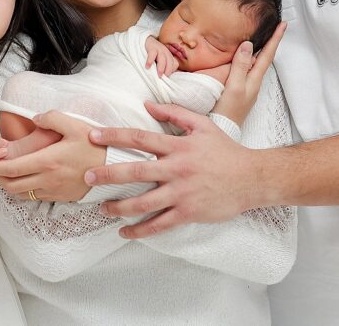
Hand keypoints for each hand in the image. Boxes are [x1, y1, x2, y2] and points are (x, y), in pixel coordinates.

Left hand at [0, 111, 105, 201]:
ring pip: (21, 194)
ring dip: (9, 185)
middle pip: (11, 185)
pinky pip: (35, 197)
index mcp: (47, 162)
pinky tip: (25, 179)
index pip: (12, 168)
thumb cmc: (95, 147)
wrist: (114, 169)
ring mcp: (54, 191)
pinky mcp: (61, 197)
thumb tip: (35, 118)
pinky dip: (24, 190)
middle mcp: (47, 180)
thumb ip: (52, 118)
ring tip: (4, 173)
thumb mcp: (75, 125)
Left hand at [85, 102, 262, 237]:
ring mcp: (182, 193)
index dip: (114, 136)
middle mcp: (177, 169)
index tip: (93, 135)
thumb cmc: (226, 151)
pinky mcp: (188, 212)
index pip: (140, 138)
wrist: (252, 178)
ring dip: (119, 206)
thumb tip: (148, 106)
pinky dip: (140, 230)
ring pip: (144, 202)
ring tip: (103, 208)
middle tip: (87, 175)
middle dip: (108, 174)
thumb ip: (175, 113)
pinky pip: (160, 224)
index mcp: (178, 146)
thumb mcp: (202, 125)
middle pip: (136, 171)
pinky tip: (125, 232)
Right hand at [144, 36, 178, 76]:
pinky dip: (150, 61)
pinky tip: (147, 67)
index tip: (167, 78)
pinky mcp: (152, 47)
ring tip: (159, 75)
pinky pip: (152, 54)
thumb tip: (167, 76)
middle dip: (168, 70)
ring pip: (162, 58)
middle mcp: (166, 52)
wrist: (147, 40)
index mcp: (169, 56)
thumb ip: (164, 66)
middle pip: (169, 61)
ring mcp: (159, 49)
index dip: (171, 71)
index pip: (174, 64)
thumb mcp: (161, 59)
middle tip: (164, 78)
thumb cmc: (154, 54)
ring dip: (161, 67)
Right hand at [212, 23, 285, 125]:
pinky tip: (244, 59)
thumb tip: (249, 45)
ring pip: (256, 64)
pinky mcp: (239, 91)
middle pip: (264, 58)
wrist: (222, 130)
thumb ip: (240, 66)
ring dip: (261, 51)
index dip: (275, 39)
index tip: (283, 24)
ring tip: (263, 38)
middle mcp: (253, 82)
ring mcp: (247, 87)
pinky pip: (247, 70)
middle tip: (275, 27)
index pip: (267, 55)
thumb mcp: (234, 87)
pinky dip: (249, 60)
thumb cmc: (227, 111)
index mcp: (254, 79)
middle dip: (270, 42)